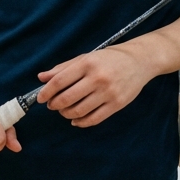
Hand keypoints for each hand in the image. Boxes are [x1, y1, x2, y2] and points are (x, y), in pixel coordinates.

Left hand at [36, 47, 153, 128]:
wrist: (139, 61)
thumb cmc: (110, 58)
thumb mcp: (86, 57)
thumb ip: (63, 68)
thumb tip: (41, 78)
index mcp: (88, 63)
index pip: (60, 81)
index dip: (46, 92)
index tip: (40, 98)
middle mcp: (97, 78)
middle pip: (67, 98)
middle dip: (55, 104)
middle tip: (52, 105)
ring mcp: (108, 93)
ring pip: (78, 111)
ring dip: (66, 113)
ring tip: (64, 110)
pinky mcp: (117, 105)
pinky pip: (93, 119)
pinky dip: (80, 122)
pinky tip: (75, 119)